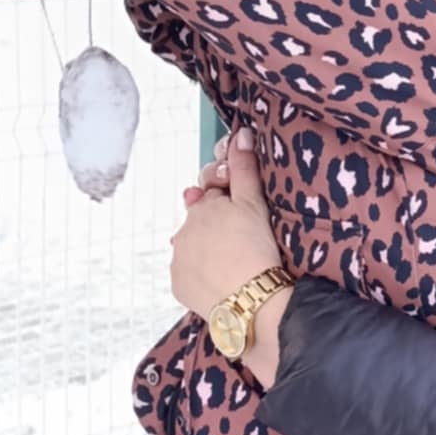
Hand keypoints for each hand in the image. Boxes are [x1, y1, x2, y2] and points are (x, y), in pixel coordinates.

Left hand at [170, 126, 290, 387]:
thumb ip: (243, 168)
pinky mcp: (178, 286)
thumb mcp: (254, 203)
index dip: (230, 204)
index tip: (245, 218)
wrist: (253, 301)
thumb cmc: (258, 248)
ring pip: (193, 249)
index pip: (213, 197)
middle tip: (243, 243)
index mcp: (201, 207)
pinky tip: (222, 281)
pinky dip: (202, 276)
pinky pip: (189, 275)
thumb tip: (239, 133)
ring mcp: (177, 260)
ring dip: (207, 252)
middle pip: (200, 223)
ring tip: (234, 264)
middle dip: (216, 227)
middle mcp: (182, 230)